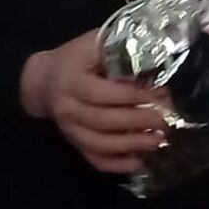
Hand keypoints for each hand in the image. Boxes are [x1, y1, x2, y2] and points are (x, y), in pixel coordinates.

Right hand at [20, 30, 166, 174]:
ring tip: (158, 140)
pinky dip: (118, 165)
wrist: (44, 81)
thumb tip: (155, 64)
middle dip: (136, 121)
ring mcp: (70, 130)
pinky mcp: (75, 144)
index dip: (127, 96)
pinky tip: (140, 161)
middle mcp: (67, 108)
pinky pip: (95, 160)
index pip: (98, 92)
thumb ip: (120, 51)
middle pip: (102, 121)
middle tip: (163, 119)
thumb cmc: (76, 58)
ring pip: (100, 144)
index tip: (155, 95)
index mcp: (71, 80)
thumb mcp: (94, 43)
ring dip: (131, 145)